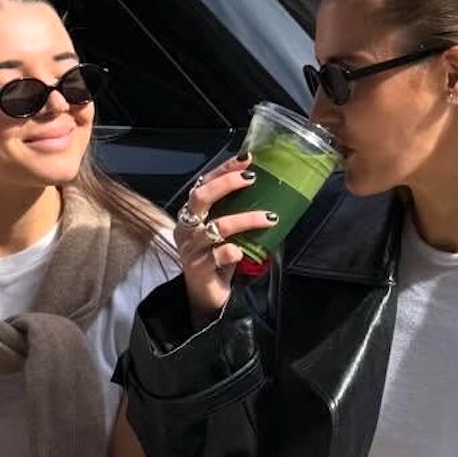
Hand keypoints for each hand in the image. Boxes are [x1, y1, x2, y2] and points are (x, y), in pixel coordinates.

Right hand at [176, 154, 276, 322]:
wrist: (206, 296)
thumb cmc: (217, 259)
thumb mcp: (224, 232)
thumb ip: (234, 212)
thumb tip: (265, 188)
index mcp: (191, 215)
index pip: (203, 183)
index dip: (223, 170)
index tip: (245, 160)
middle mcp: (188, 228)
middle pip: (201, 197)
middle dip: (227, 183)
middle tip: (251, 179)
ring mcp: (192, 248)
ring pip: (217, 226)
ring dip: (246, 219)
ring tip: (269, 218)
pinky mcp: (199, 268)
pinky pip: (218, 255)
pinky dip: (232, 251)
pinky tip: (242, 252)